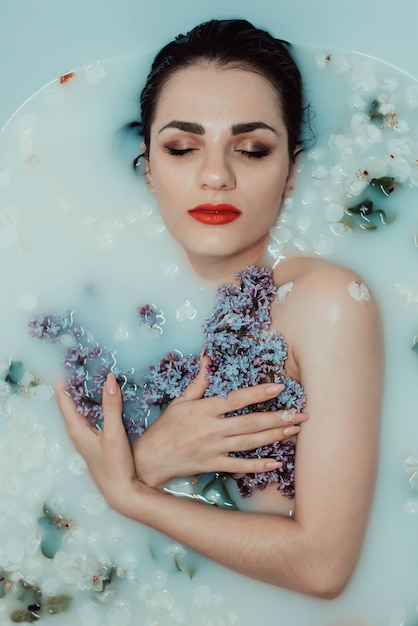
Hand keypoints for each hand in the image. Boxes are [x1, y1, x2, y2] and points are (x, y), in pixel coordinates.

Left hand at [56, 372, 137, 513]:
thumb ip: (111, 406)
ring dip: (85, 394)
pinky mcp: (96, 440)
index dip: (63, 381)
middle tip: (82, 365)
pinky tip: (106, 400)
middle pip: (71, 403)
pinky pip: (92, 416)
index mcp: (76, 429)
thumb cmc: (114, 465)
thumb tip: (109, 379)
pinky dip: (95, 404)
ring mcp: (87, 437)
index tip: (66, 363)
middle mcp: (78, 432)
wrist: (122, 492)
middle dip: (75, 384)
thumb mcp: (113, 433)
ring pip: (82, 410)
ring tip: (93, 376)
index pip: (63, 400)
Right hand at [133, 353, 307, 486]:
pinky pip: (240, 466)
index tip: (279, 387)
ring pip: (249, 443)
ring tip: (295, 430)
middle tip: (301, 413)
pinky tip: (276, 462)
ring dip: (274, 436)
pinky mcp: (213, 465)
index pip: (236, 399)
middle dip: (277, 417)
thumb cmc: (165, 427)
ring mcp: (213, 449)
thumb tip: (209, 356)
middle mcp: (211, 429)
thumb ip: (199, 381)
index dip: (258, 393)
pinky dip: (258, 465)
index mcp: (204, 410)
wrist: (149, 459)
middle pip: (249, 423)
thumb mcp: (180, 401)